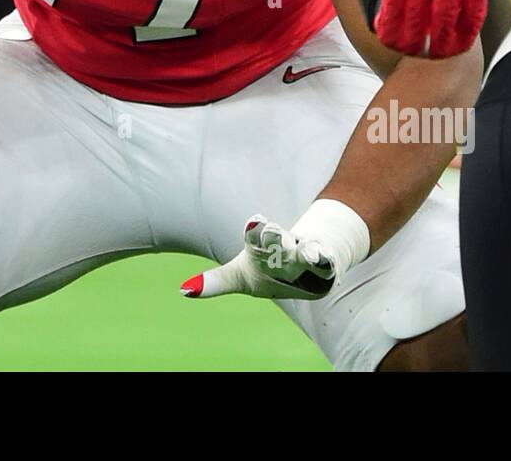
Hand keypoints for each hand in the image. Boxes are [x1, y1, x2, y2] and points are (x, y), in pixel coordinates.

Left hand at [180, 215, 337, 301]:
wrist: (308, 260)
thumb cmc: (267, 269)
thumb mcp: (239, 277)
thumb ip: (215, 282)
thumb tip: (183, 290)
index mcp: (260, 246)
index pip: (255, 235)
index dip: (255, 227)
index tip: (253, 220)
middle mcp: (282, 246)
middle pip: (278, 239)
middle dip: (274, 235)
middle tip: (268, 228)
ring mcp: (304, 255)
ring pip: (305, 251)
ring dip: (306, 251)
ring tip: (308, 252)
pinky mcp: (324, 266)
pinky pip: (326, 264)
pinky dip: (326, 263)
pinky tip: (326, 262)